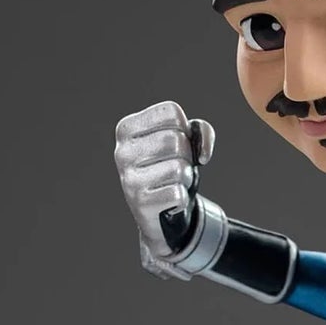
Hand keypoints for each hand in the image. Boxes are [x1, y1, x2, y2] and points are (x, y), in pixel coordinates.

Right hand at [113, 100, 214, 262]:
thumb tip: (203, 153)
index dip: (185, 129)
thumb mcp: (185, 141)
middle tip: (175, 166)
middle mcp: (122, 151)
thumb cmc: (170, 167)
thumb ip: (200, 130)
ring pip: (179, 168)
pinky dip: (182, 198)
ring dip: (185, 178)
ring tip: (172, 182)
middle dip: (187, 156)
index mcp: (127, 128)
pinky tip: (168, 199)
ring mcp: (128, 177)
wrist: (161, 212)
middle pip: (176, 141)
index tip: (177, 143)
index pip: (171, 112)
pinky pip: (178, 194)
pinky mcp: (139, 202)